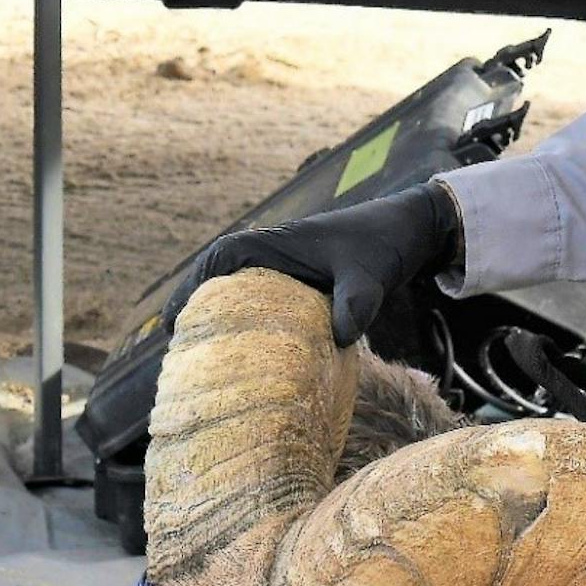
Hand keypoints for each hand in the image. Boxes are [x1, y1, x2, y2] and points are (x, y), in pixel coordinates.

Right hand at [165, 181, 461, 347]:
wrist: (410, 229)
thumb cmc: (384, 245)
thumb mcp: (371, 275)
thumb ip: (356, 302)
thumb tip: (339, 337)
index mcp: (279, 243)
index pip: (222, 257)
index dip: (193, 285)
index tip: (175, 318)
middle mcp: (276, 254)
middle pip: (220, 278)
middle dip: (196, 308)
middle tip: (179, 350)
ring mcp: (288, 268)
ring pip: (240, 290)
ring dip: (219, 315)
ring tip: (202, 356)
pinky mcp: (301, 282)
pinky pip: (263, 300)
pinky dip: (247, 321)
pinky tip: (247, 353)